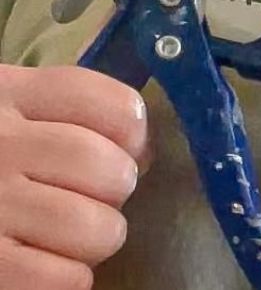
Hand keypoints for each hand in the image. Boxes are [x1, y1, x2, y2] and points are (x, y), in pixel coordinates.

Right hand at [0, 63, 152, 288]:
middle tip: (101, 197)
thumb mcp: (7, 110)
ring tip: (83, 235)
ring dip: (100, 237)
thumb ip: (63, 111)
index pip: (108, 104)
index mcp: (8, 96)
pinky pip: (55, 278)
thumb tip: (141, 149)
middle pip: (104, 167)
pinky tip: (57, 269)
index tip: (133, 149)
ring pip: (89, 226)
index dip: (135, 131)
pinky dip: (72, 278)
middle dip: (117, 187)